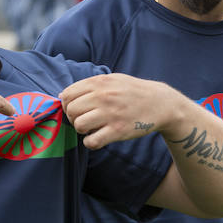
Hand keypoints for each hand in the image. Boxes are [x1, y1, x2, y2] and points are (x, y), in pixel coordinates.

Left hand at [60, 72, 180, 149]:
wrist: (160, 103)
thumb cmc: (133, 91)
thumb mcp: (113, 80)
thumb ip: (89, 85)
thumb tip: (61, 95)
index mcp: (100, 83)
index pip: (67, 94)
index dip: (68, 104)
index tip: (77, 109)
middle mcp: (103, 96)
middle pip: (71, 110)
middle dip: (74, 118)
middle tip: (85, 119)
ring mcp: (111, 114)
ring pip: (78, 125)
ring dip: (82, 130)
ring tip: (93, 128)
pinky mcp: (118, 131)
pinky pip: (91, 141)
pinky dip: (91, 142)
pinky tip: (99, 137)